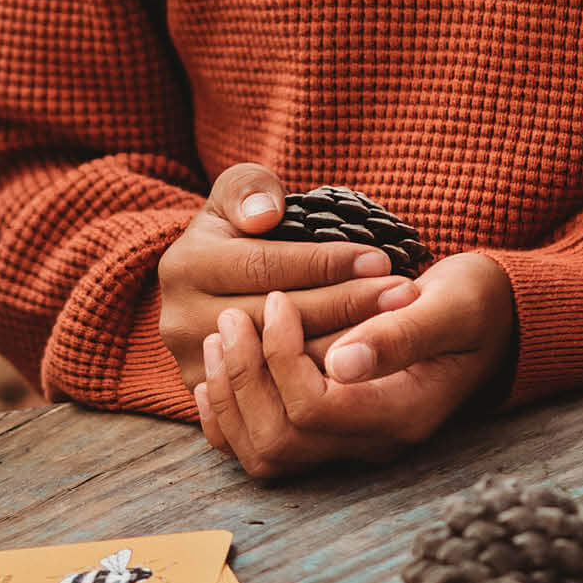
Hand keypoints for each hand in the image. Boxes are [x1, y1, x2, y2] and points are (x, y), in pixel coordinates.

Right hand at [158, 163, 410, 391]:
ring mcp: (196, 363)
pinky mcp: (217, 394)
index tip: (379, 259)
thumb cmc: (241, 227)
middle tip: (403, 293)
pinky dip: (330, 371)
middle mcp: (180, 320)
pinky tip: (371, 352)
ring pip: (282, 360)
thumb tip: (264, 215)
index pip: (264, 267)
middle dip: (347, 303)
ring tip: (397, 320)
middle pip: (276, 318)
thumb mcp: (240, 192)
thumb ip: (250, 188)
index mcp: (183, 267)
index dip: (325, 264)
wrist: (214, 279)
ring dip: (347, 341)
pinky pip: (281, 389)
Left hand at [192, 255, 517, 478]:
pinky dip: (229, 418)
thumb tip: (342, 363)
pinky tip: (214, 375)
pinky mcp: (326, 431)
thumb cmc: (472, 302)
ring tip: (218, 337)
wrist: (485, 317)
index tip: (277, 299)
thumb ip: (400, 334)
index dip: (281, 354)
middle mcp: (372, 442)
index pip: (316, 407)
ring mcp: (347, 443)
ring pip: (264, 453)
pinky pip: (261, 448)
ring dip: (231, 396)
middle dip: (244, 376)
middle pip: (281, 440)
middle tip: (230, 318)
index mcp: (404, 413)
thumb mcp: (451, 304)